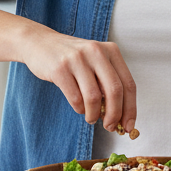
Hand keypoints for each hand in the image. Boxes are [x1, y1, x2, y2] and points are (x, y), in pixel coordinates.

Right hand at [18, 24, 136, 135]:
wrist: (40, 43)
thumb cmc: (73, 59)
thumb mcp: (95, 63)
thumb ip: (109, 84)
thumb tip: (121, 117)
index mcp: (111, 50)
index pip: (128, 84)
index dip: (130, 109)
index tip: (128, 126)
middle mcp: (96, 52)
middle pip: (114, 91)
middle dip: (114, 115)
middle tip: (110, 127)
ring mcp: (77, 59)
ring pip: (94, 98)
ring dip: (94, 115)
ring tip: (91, 118)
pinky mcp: (60, 69)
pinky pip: (75, 99)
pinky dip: (80, 109)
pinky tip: (79, 108)